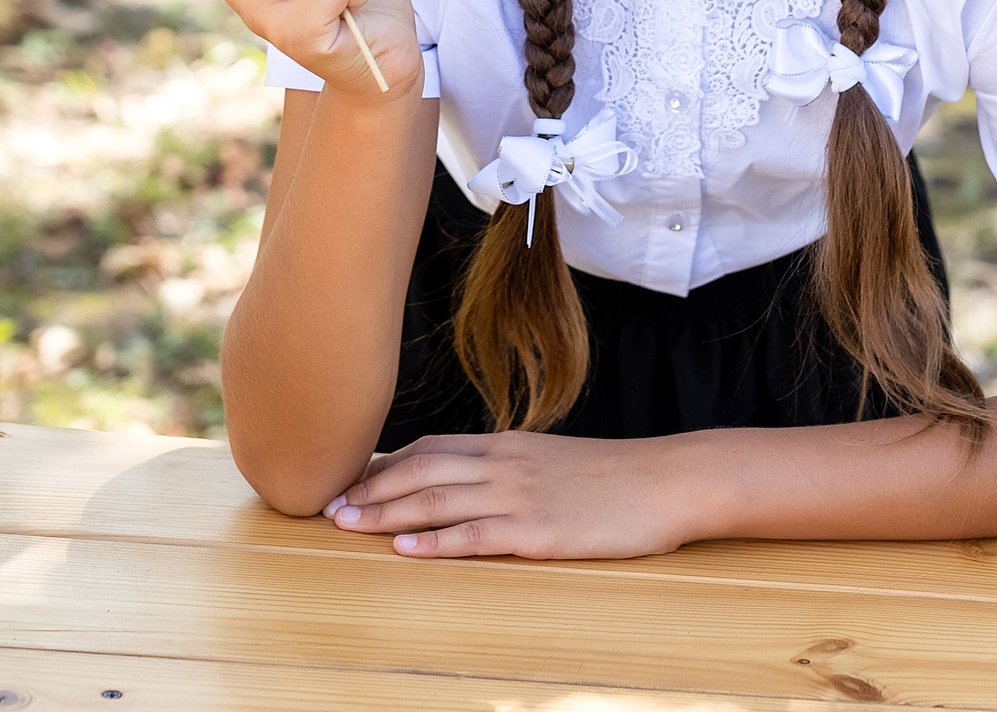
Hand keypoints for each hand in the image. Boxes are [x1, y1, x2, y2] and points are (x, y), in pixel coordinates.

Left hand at [322, 432, 710, 559]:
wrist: (668, 480)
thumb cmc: (615, 477)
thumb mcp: (552, 460)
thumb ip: (509, 467)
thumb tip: (470, 480)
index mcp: (507, 445)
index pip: (430, 448)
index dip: (384, 463)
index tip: (348, 479)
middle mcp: (504, 464)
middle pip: (420, 470)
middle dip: (370, 488)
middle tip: (328, 504)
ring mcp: (520, 496)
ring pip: (437, 500)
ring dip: (386, 513)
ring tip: (346, 524)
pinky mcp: (538, 530)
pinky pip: (475, 535)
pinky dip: (435, 543)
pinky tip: (405, 550)